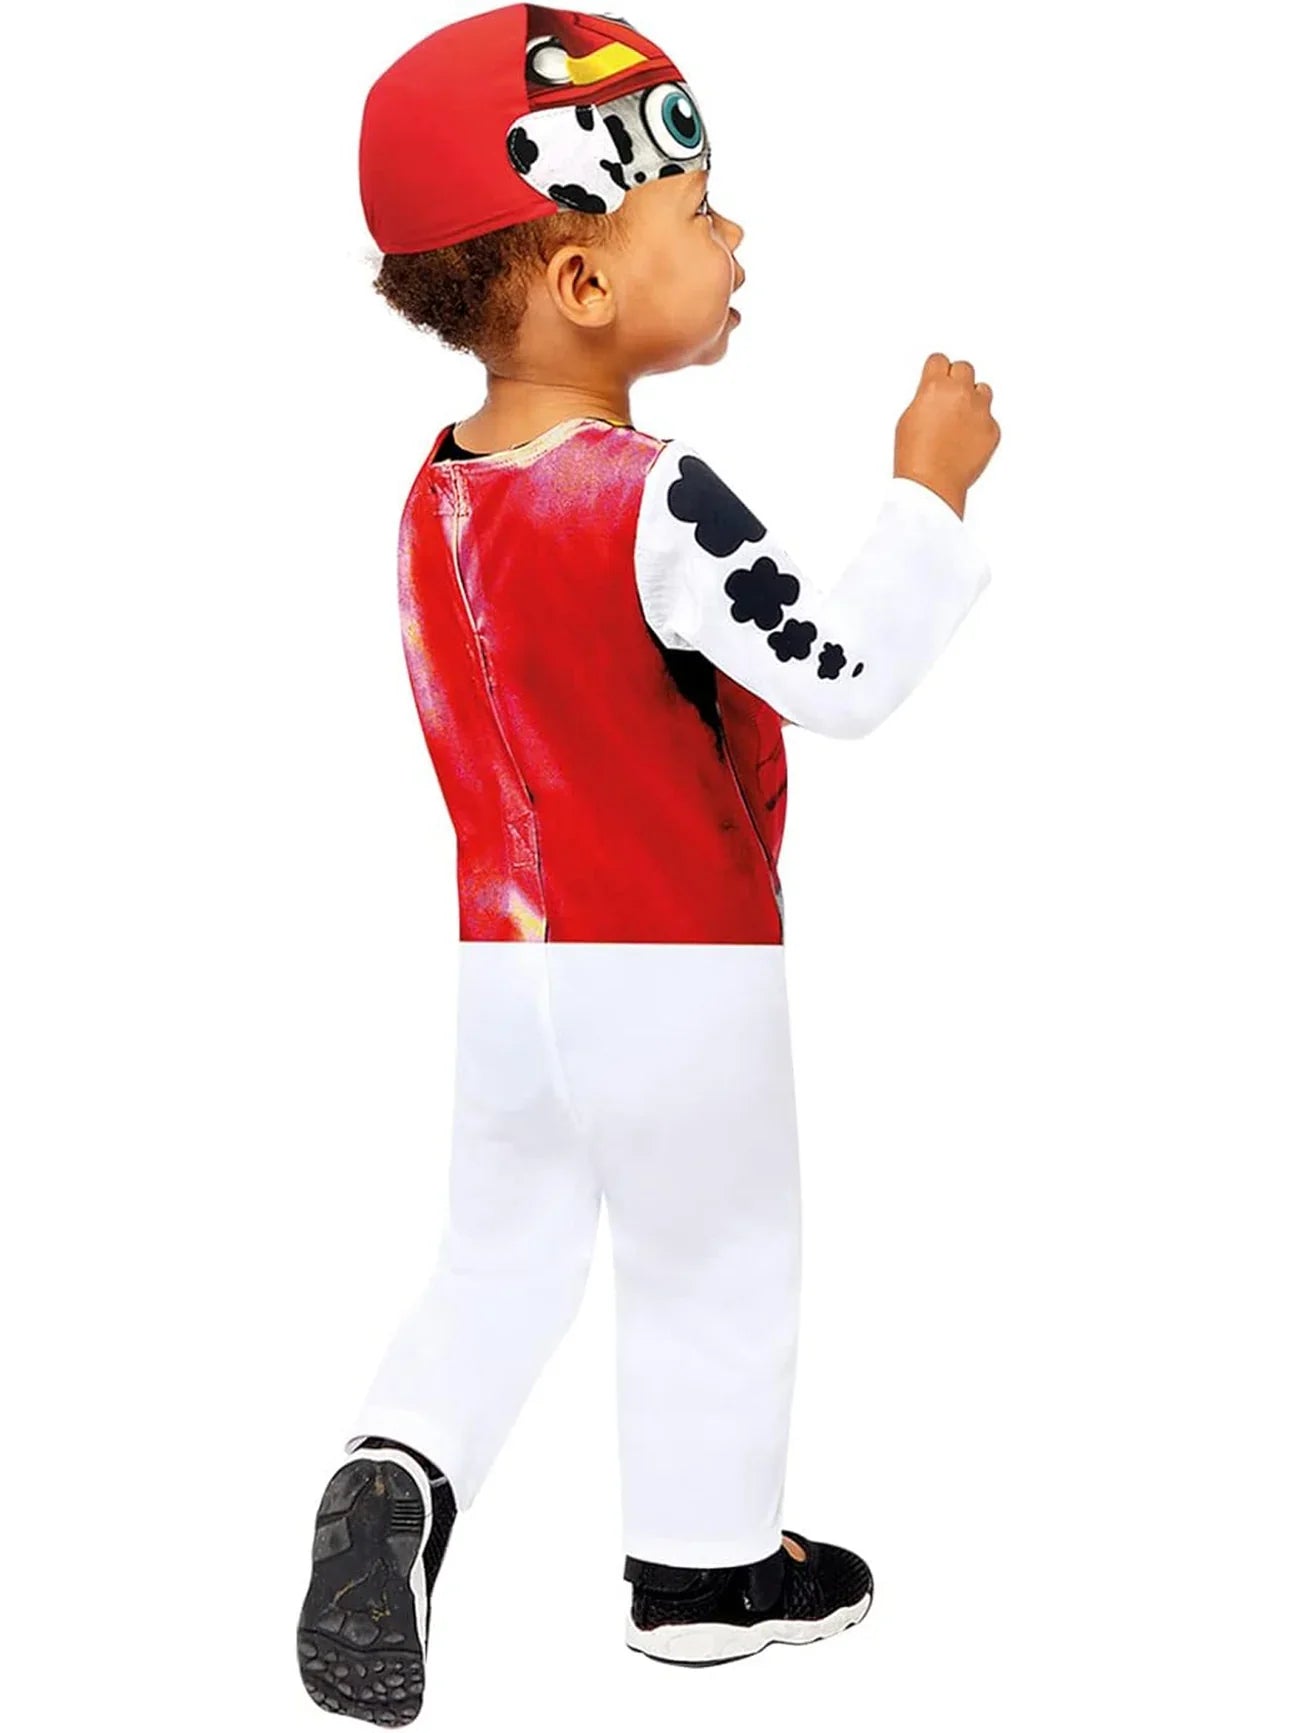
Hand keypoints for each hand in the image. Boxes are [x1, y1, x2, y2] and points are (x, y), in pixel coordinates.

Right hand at [894, 352, 999, 518]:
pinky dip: (980, 427)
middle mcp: (960, 393)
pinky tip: (965, 442)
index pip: (940, 360)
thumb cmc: (914, 457)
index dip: (937, 371)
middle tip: (949, 398)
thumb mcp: (908, 419)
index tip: (937, 376)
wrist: (932, 485)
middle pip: (964, 369)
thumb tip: (934, 394)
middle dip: (956, 381)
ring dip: (973, 399)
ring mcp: (980, 411)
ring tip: (960, 419)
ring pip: (983, 390)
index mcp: (935, 387)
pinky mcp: (992, 430)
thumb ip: (926, 398)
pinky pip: (989, 419)